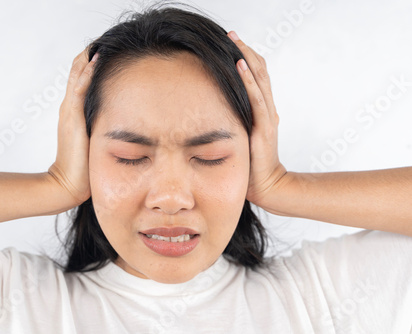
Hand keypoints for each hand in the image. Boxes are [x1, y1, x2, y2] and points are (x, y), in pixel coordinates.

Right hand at [47, 48, 97, 205]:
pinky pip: (79, 89)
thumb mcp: (92, 140)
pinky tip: (96, 60)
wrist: (68, 183)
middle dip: (89, 57)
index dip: (91, 66)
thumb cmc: (83, 166)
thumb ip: (99, 127)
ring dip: (87, 59)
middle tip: (104, 42)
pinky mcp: (72, 117)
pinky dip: (86, 73)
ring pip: (76, 76)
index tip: (106, 53)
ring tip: (99, 43)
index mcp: (74, 112)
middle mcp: (69, 107)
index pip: (81, 81)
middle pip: (77, 73)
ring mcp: (69, 111)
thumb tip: (120, 120)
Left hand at [227, 31, 287, 208]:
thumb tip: (214, 111)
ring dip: (246, 57)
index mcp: (262, 109)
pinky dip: (249, 80)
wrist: (266, 185)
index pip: (256, 76)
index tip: (229, 42)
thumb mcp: (241, 136)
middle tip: (230, 34)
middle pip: (259, 71)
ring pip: (260, 79)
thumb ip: (236, 121)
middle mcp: (267, 108)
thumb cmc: (251, 164)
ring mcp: (267, 116)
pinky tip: (240, 65)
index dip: (245, 57)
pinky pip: (256, 98)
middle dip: (244, 50)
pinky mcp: (264, 127)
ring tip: (234, 41)